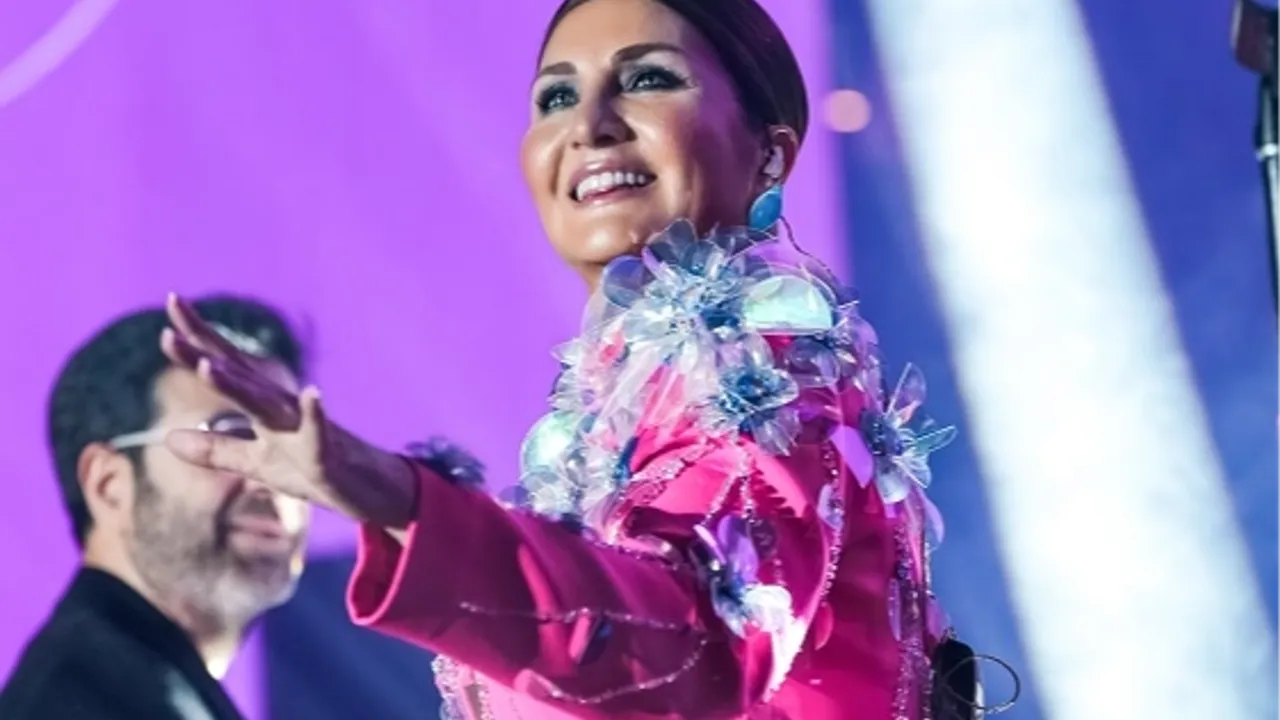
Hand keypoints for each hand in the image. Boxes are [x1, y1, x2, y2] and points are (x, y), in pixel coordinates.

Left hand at [159, 293, 417, 527]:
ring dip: (239, 385)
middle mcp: (282, 407)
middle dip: (204, 348)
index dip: (196, 339)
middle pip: (238, 373)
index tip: (171, 303)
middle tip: (171, 316)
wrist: (367, 489)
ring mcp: (304, 428)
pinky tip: (312, 394)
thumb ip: (216, 450)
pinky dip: (315, 414)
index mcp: (263, 406)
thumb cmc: (312, 471)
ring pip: (267, 403)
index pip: (226, 364)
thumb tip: (168, 438)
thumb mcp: (256, 463)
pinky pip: (319, 433)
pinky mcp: (326, 456)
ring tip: (210, 366)